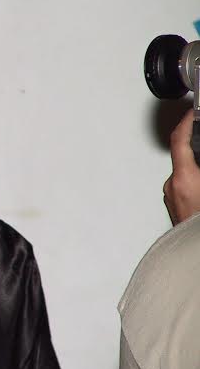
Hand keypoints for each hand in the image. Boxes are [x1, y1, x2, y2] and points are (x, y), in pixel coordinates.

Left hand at [163, 109, 199, 224]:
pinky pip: (187, 187)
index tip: (191, 113)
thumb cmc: (198, 228)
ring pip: (188, 174)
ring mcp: (171, 198)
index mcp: (183, 179)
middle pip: (186, 158)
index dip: (185, 122)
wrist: (192, 256)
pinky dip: (198, 183)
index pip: (178, 140)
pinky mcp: (174, 208)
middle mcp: (172, 187)